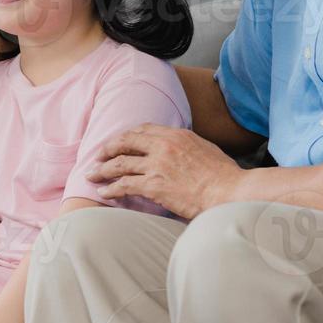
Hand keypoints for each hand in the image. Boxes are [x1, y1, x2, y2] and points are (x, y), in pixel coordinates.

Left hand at [86, 124, 245, 219]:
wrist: (231, 192)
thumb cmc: (224, 176)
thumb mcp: (205, 149)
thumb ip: (185, 145)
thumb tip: (178, 148)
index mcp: (176, 135)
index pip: (142, 130)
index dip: (126, 136)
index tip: (118, 143)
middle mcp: (163, 146)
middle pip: (125, 142)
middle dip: (107, 149)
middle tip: (97, 156)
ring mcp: (157, 165)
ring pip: (119, 164)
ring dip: (102, 170)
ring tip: (92, 175)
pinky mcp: (153, 186)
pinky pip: (123, 185)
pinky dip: (110, 188)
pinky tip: (103, 192)